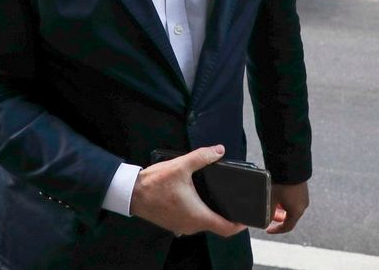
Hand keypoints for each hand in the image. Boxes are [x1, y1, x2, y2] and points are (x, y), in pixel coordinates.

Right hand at [129, 145, 247, 237]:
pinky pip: (192, 222)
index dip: (240, 225)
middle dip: (227, 217)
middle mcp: (191, 226)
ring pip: (203, 224)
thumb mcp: (181, 166)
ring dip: (212, 214)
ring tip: (219, 199)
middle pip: (216, 226)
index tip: (247, 218)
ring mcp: (181, 227)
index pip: (226, 228)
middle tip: (235, 203)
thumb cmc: (155, 183)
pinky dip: (199, 213)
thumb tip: (219, 150)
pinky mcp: (173, 224)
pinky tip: (198, 199)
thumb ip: (202, 156)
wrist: (131, 193)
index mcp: (198, 215)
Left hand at [266, 181, 308, 233]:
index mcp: (297, 212)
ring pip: (291, 209)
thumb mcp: (272, 199)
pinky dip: (285, 202)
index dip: (276, 230)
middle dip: (278, 218)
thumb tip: (265, 220)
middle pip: (289, 218)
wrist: (291, 165)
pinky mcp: (303, 189)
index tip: (268, 229)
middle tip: (269, 215)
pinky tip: (278, 195)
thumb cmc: (282, 184)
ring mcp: (304, 197)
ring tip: (272, 204)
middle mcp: (303, 206)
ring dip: (281, 209)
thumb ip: (269, 212)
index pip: (287, 227)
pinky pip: (294, 201)